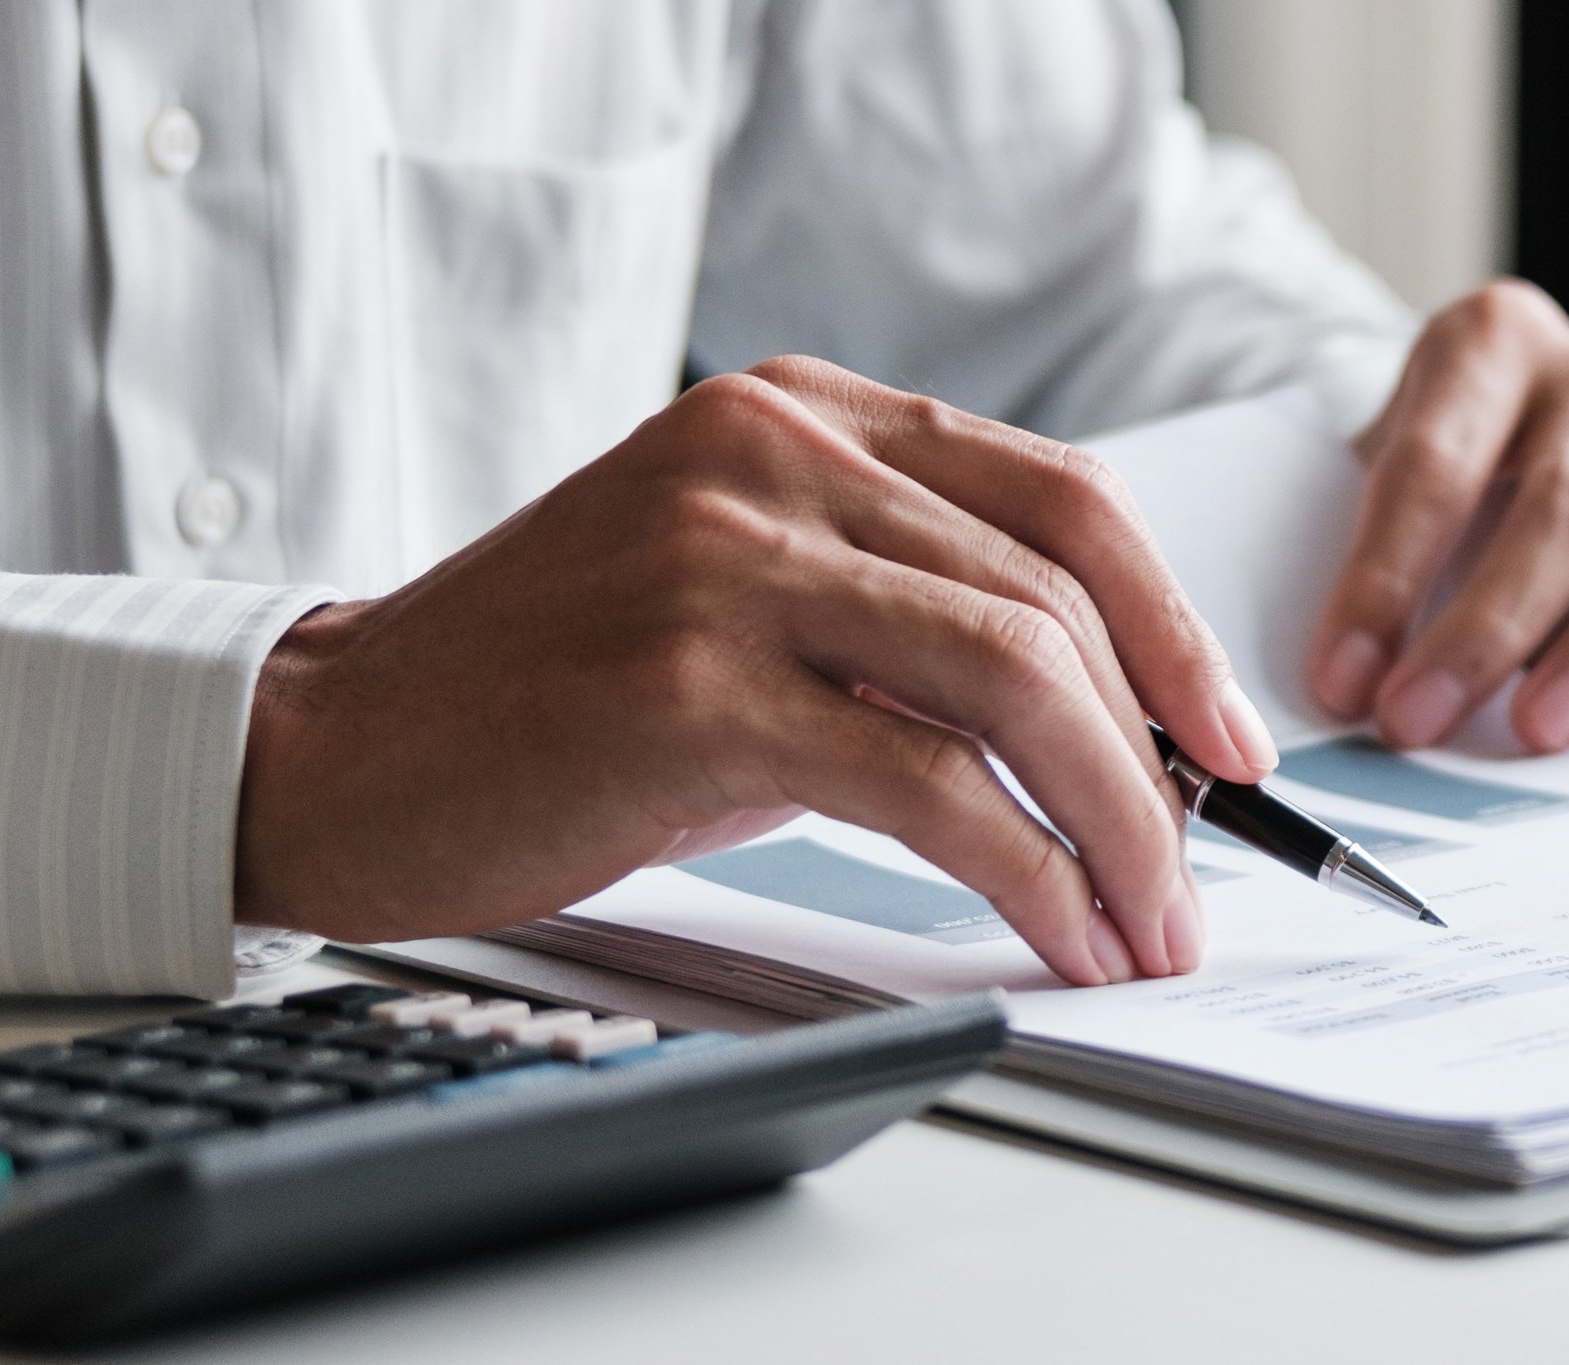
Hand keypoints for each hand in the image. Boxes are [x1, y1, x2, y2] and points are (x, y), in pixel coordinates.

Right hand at [234, 357, 1276, 985]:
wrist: (333, 750)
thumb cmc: (551, 698)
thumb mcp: (747, 607)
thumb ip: (904, 624)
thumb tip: (1114, 735)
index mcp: (799, 415)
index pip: (1063, 499)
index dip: (1178, 627)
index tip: (1236, 741)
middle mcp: (769, 453)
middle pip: (1059, 597)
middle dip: (1164, 759)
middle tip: (1197, 880)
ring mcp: (729, 558)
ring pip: (1018, 679)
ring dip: (1120, 824)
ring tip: (1146, 927)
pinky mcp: (692, 684)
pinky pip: (928, 782)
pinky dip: (1026, 870)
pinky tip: (1056, 932)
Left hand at [1307, 280, 1568, 752]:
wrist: (1500, 442)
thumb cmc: (1425, 473)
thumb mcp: (1363, 478)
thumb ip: (1359, 559)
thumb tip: (1341, 685)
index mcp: (1494, 340)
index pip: (1439, 461)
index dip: (1385, 578)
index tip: (1344, 677)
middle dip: (1488, 625)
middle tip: (1420, 718)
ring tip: (1540, 729)